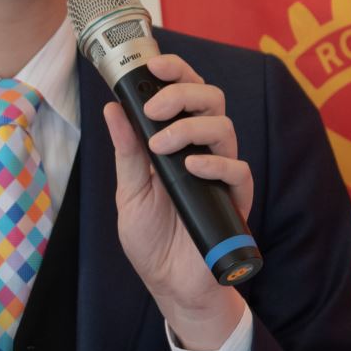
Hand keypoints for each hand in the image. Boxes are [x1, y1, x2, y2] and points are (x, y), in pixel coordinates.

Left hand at [103, 54, 250, 350]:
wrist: (171, 286)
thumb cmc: (151, 240)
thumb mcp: (130, 193)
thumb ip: (127, 152)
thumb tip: (113, 108)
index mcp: (176, 143)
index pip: (184, 93)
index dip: (174, 71)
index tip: (152, 64)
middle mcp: (202, 150)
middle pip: (210, 98)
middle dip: (183, 92)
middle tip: (156, 108)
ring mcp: (220, 172)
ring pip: (224, 126)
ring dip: (191, 127)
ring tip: (162, 146)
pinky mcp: (235, 199)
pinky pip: (238, 169)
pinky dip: (215, 162)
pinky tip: (192, 166)